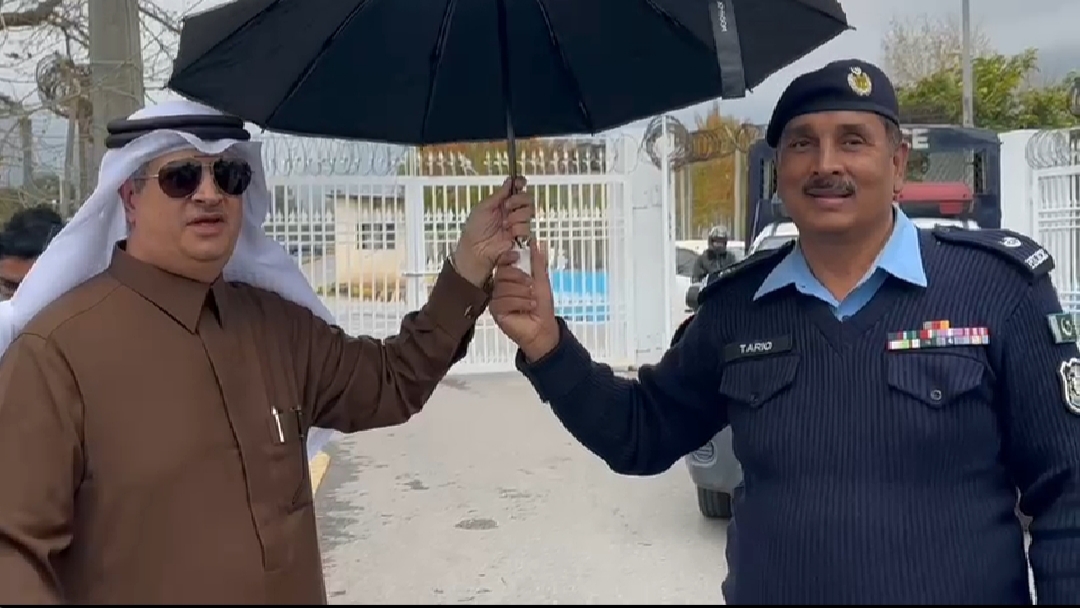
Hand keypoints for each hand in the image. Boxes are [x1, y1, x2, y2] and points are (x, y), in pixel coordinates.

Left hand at [452, 177, 534, 286]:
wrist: (476, 249)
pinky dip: (518, 229)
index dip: (520, 184)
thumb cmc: (475, 229)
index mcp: (501, 203)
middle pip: (527, 199)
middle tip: (507, 206)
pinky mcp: (520, 236)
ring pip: (529, 213)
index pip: (516, 189)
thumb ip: (499, 194)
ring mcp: (516, 224)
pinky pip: (527, 227)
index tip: (521, 182)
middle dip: (519, 200)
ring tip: (504, 224)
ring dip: (517, 217)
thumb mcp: (484, 207)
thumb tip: (509, 180)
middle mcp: (511, 212)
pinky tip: (509, 233)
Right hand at [490, 240, 559, 361]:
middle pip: (502, 273)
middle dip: (519, 278)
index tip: (517, 256)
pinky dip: (518, 303)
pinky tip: (528, 307)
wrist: (542, 327)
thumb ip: (537, 262)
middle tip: (532, 286)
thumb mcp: (541, 280)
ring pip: (503, 288)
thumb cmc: (542, 306)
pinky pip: (502, 301)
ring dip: (522, 293)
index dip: (508, 257)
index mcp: (510, 277)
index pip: (503, 262)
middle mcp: (501, 286)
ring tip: (532, 300)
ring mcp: (497, 298)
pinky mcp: (495, 311)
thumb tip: (535, 242)